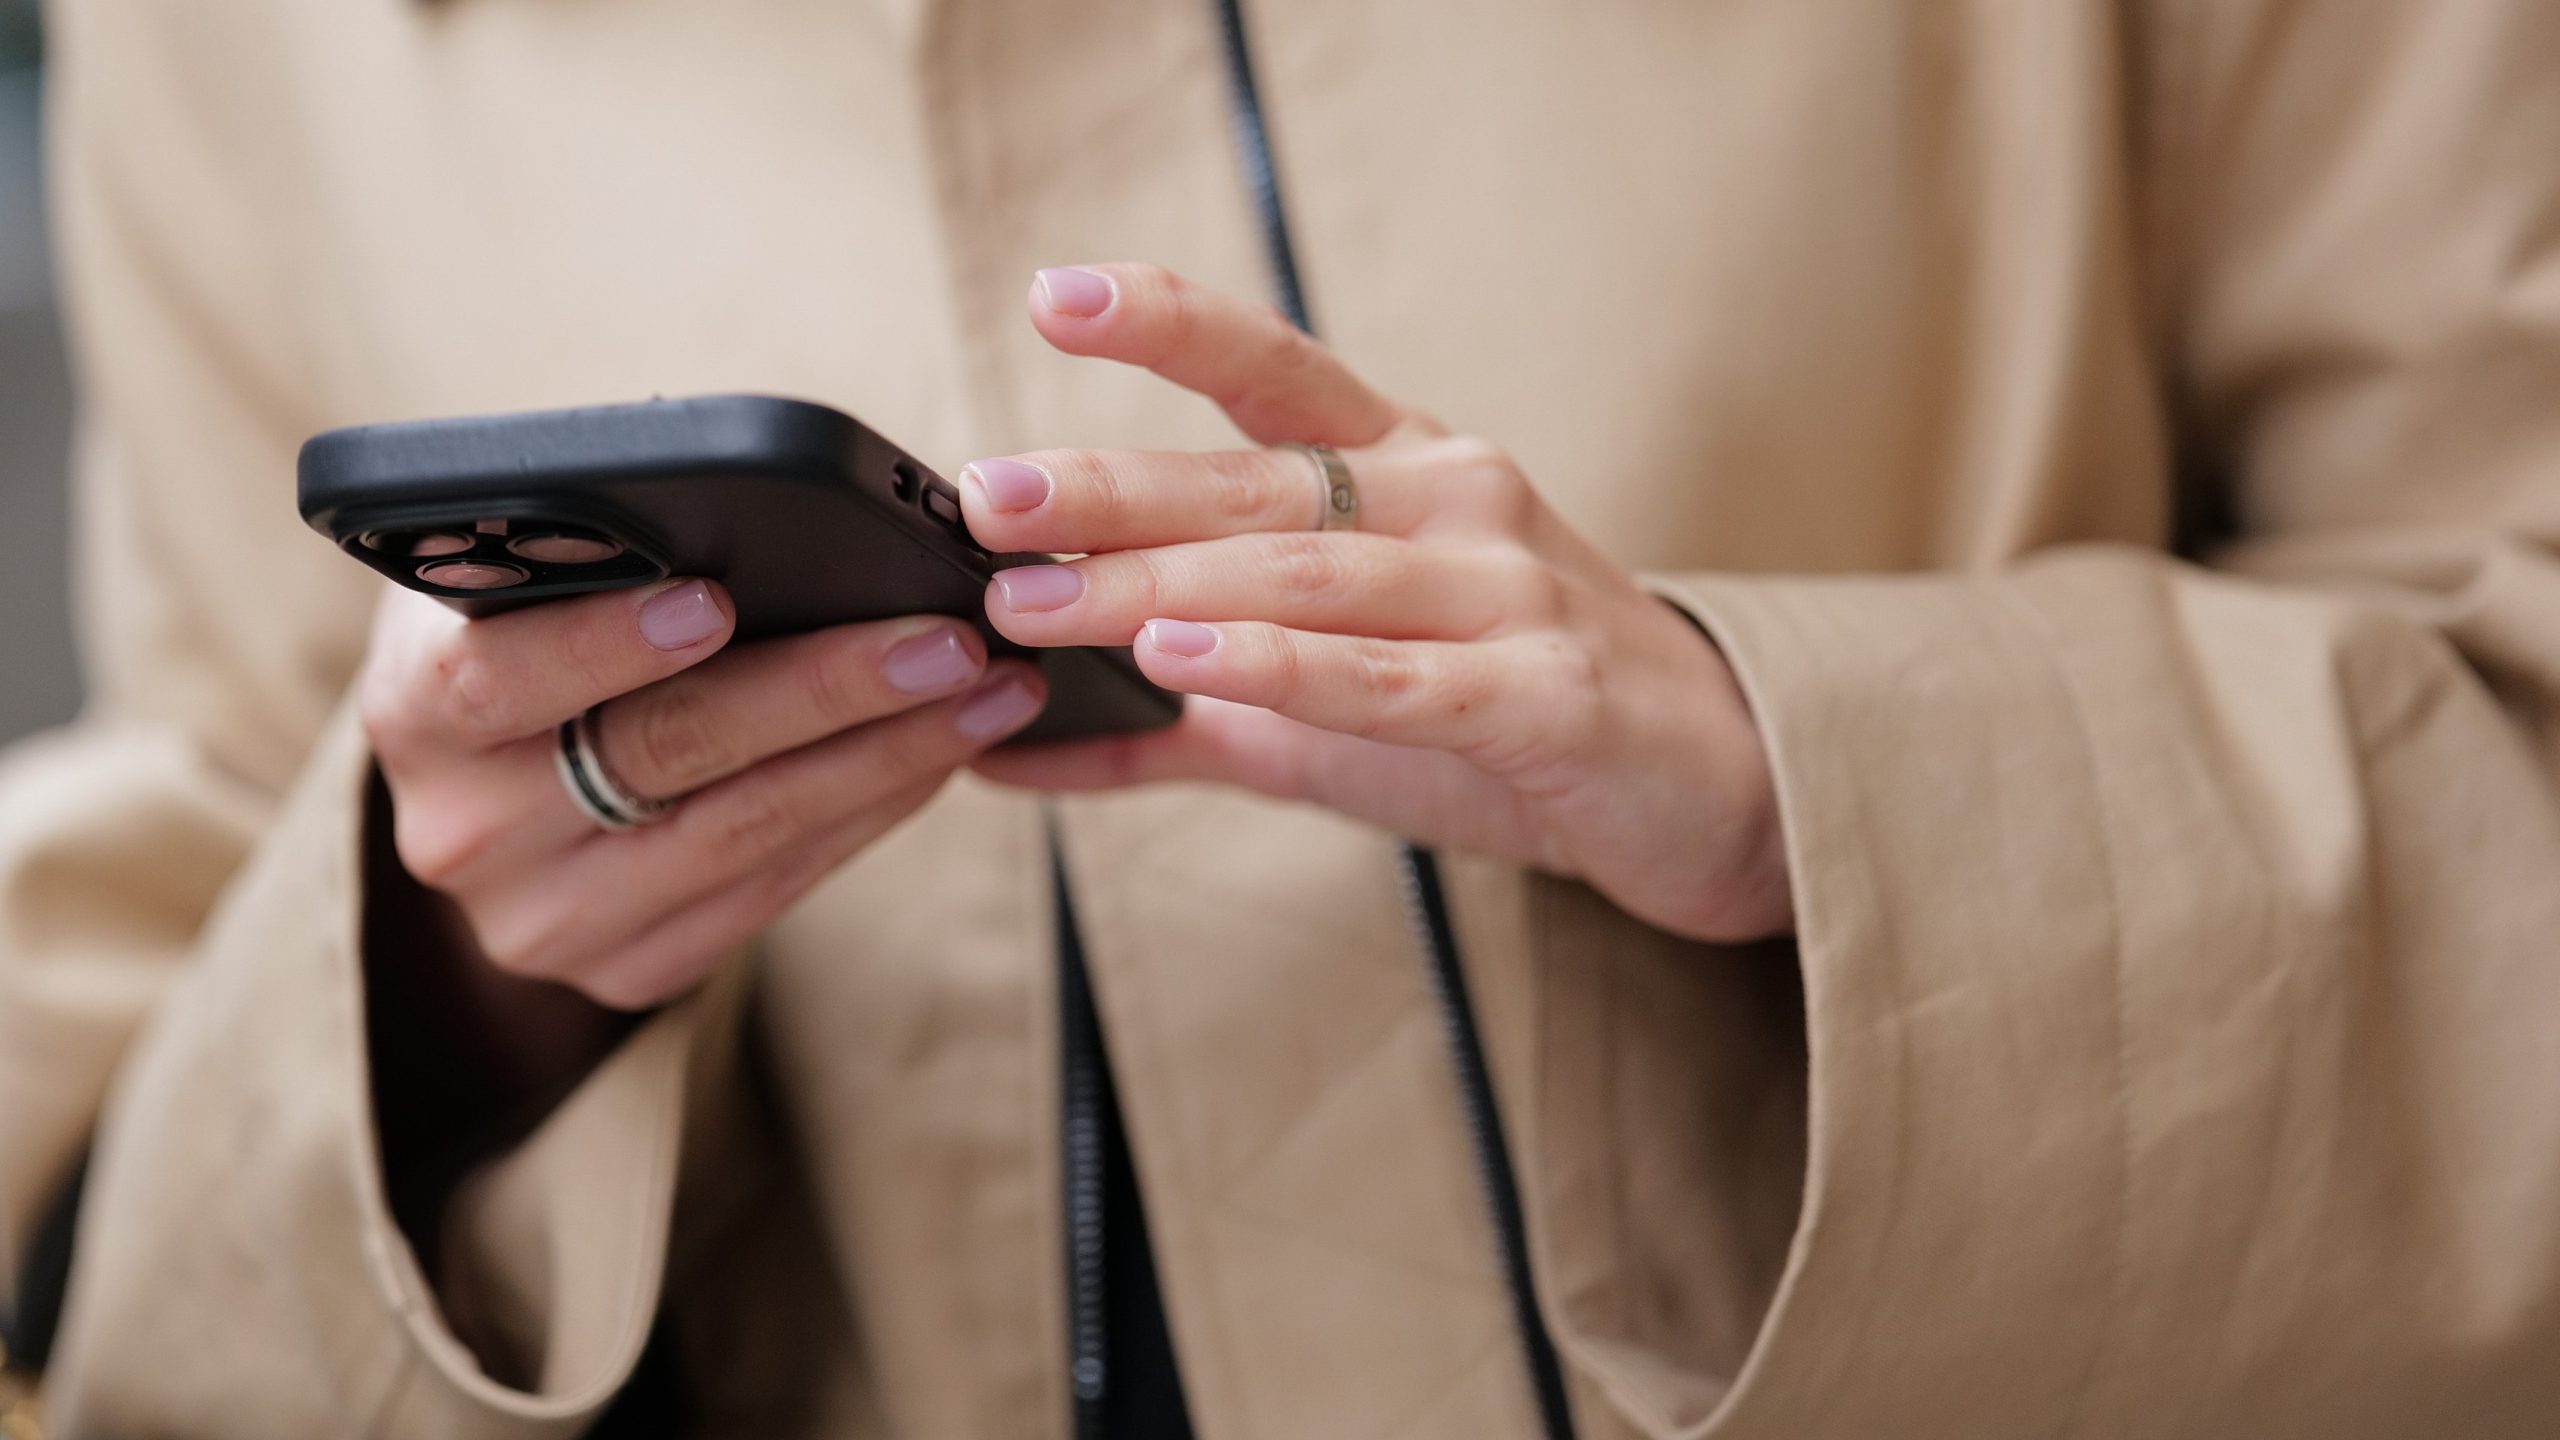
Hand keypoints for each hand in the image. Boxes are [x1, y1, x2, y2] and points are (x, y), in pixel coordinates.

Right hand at [359, 580, 1047, 1009]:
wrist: (485, 805)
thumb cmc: (517, 638)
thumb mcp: (503, 579)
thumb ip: (576, 546)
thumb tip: (740, 502)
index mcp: (413, 708)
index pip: (498, 676)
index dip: (606, 639)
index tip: (719, 596)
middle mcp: (463, 831)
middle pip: (663, 754)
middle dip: (823, 690)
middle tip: (945, 639)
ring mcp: (545, 920)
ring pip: (742, 832)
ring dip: (886, 756)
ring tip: (990, 690)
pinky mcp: (625, 974)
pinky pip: (773, 890)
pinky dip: (869, 812)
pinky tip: (942, 752)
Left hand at [964, 264, 1790, 941]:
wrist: (1710, 787)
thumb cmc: (1511, 717)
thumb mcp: (1336, 704)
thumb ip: (1180, 717)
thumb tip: (1008, 748)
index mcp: (1407, 469)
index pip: (1276, 370)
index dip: (1168, 326)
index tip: (1053, 299)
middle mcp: (1455, 500)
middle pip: (1261, 482)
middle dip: (1112, 488)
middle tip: (990, 499)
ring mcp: (1506, 588)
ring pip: (1309, 573)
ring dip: (1160, 586)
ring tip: (1040, 602)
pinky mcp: (1541, 692)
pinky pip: (1391, 676)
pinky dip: (1280, 668)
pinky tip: (1183, 660)